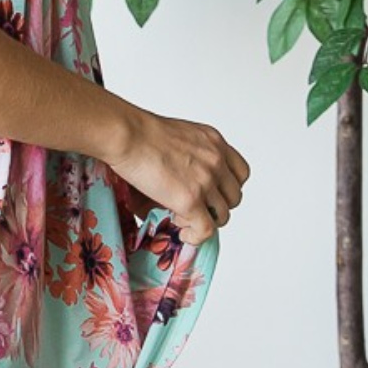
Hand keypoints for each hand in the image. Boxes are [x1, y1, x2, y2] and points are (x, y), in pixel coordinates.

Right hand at [107, 106, 250, 246]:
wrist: (127, 134)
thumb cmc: (139, 131)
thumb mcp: (177, 135)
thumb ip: (190, 155)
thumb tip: (180, 183)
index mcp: (214, 141)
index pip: (240, 172)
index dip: (227, 188)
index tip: (213, 193)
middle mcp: (216, 160)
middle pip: (234, 196)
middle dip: (216, 206)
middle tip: (196, 208)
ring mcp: (206, 181)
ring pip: (223, 215)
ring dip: (205, 220)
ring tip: (184, 219)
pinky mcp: (190, 200)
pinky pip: (206, 229)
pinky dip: (196, 236)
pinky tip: (183, 233)